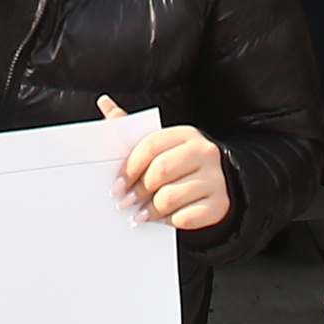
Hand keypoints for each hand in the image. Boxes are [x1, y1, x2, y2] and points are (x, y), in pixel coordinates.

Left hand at [101, 97, 231, 231]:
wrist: (219, 183)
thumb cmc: (178, 163)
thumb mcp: (160, 145)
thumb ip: (132, 128)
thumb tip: (104, 102)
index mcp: (186, 134)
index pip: (151, 146)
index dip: (130, 167)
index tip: (117, 185)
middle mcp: (205, 152)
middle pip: (161, 171)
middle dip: (137, 190)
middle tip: (125, 203)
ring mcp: (215, 178)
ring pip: (171, 197)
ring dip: (150, 210)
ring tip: (140, 215)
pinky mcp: (220, 203)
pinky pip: (187, 216)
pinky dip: (169, 221)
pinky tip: (162, 220)